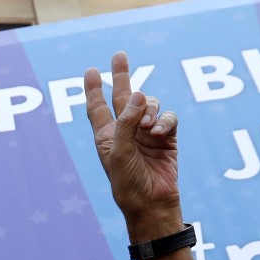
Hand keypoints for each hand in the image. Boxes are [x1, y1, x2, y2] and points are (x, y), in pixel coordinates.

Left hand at [83, 51, 182, 239]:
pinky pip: (168, 117)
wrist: (152, 204)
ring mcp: (147, 133)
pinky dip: (165, 120)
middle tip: (119, 55)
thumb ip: (126, 121)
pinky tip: (160, 131)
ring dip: (149, 109)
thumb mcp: (120, 151)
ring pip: (149, 104)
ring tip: (148, 126)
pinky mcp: (167, 138)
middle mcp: (126, 131)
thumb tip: (138, 93)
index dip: (93, 89)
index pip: (97, 107)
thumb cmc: (128, 182)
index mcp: (107, 136)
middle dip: (121, 75)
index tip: (91, 71)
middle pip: (123, 96)